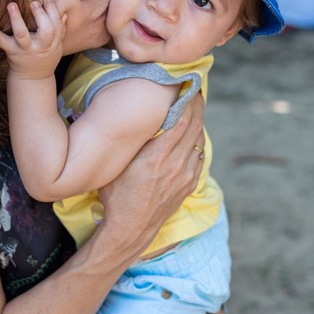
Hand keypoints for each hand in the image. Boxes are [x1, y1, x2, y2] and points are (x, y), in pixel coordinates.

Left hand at [0, 0, 66, 80]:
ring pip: (22, 34)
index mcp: (52, 44)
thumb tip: (64, 14)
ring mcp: (24, 49)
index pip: (56, 26)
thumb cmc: (45, 58)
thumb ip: (60, 31)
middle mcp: (40, 46)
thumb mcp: (57, 47)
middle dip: (41, 15)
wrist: (32, 80)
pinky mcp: (11, 52)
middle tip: (34, 2)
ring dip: (16, 19)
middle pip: (45, 30)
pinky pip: (0, 41)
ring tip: (12, 4)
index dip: (53, 12)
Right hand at [96, 94, 204, 258]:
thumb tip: (121, 118)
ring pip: (199, 139)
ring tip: (192, 106)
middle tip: (192, 88)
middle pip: (195, 125)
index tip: (185, 84)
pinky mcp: (190, 183)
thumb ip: (125, 143)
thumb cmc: (116, 196)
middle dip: (196, 104)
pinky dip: (196, 140)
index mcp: (156, 156)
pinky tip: (190, 133)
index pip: (181, 119)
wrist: (131, 228)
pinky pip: (198, 155)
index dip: (187, 100)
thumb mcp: (115, 166)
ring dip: (197, 122)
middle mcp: (175, 164)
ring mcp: (186, 174)